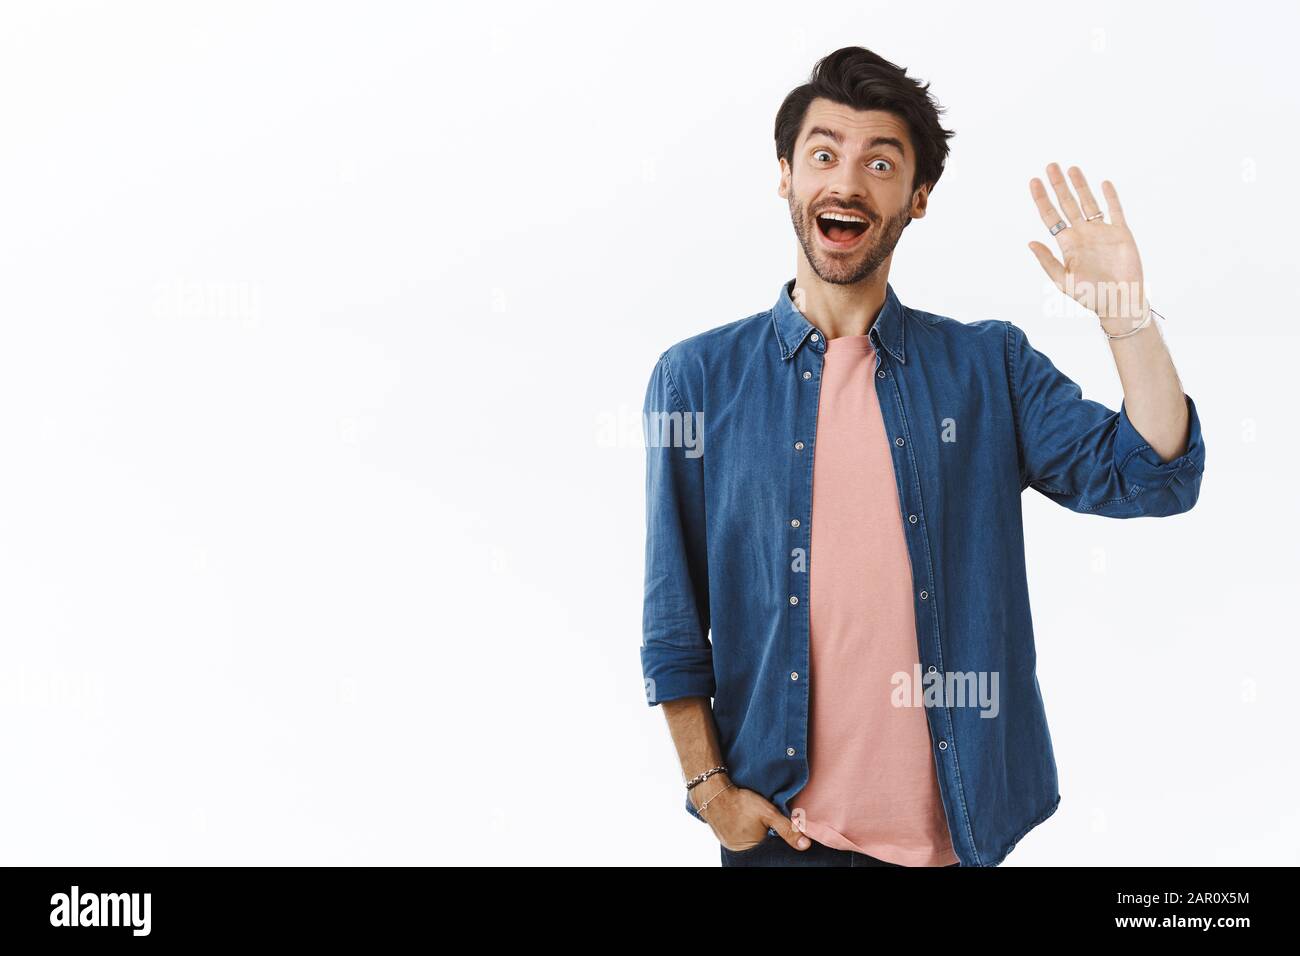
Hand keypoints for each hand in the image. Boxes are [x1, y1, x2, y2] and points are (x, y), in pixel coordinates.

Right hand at [694, 781, 810, 851]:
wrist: (713, 792)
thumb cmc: (741, 802)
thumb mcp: (768, 813)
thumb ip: (787, 829)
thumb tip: (806, 845)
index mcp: (751, 848)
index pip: (770, 849)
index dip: (776, 839)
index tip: (775, 827)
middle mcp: (739, 850)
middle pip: (760, 846)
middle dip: (765, 837)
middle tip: (764, 822)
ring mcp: (729, 844)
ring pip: (749, 842)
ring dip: (754, 833)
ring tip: (753, 820)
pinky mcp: (723, 836)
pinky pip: (739, 837)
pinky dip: (743, 831)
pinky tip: (744, 821)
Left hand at [1027, 163, 1146, 325]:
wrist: (1119, 301)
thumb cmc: (1090, 296)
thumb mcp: (1063, 280)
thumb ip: (1047, 260)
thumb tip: (1030, 242)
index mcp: (1067, 244)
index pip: (1051, 216)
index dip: (1042, 199)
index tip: (1033, 182)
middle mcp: (1082, 234)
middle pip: (1067, 204)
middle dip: (1058, 185)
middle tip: (1050, 166)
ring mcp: (1101, 232)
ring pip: (1088, 202)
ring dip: (1080, 185)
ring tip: (1071, 168)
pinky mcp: (1121, 233)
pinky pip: (1115, 210)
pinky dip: (1110, 197)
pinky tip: (1103, 183)